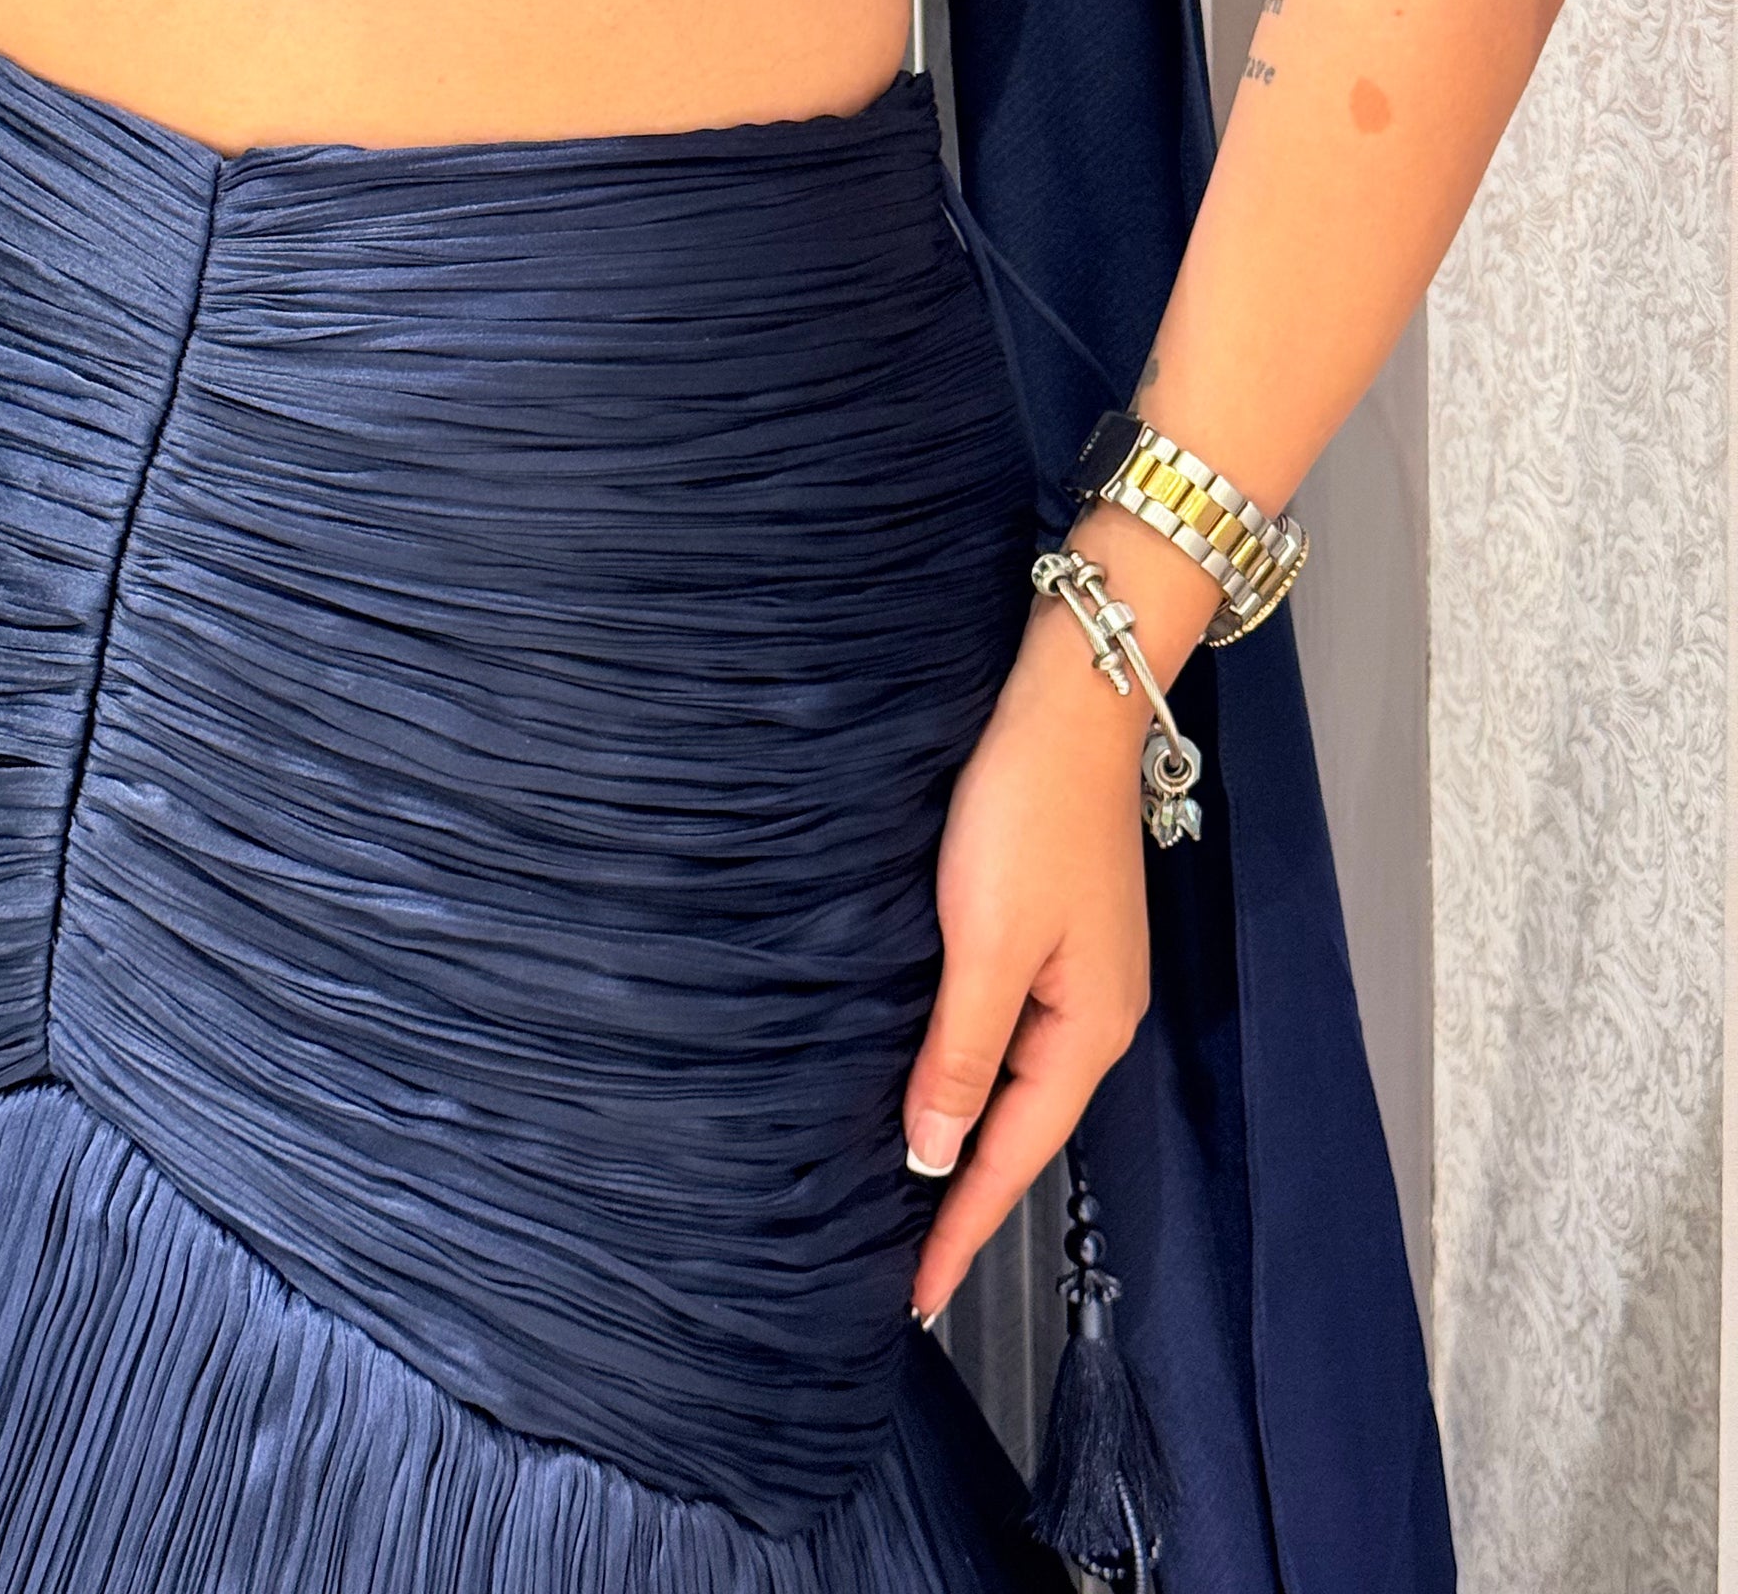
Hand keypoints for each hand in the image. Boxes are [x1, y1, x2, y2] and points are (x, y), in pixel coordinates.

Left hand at [902, 581, 1160, 1320]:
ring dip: (965, 1132)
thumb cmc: (1028, 814)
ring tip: (909, 1193)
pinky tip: (932, 1077)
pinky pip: (1008, 1028)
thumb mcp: (986, 942)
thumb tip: (931, 1153)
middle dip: (964, 1194)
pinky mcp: (1055, 931)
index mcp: (1088, 1030)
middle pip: (1020, 1127)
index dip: (962, 1225)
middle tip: (906, 1264)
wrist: (1068, 705)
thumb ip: (960, 1051)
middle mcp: (1094, 1013)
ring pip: (1013, 1077)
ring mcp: (1080, 972)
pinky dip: (969, 1069)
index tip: (918, 1296)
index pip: (1014, 1156)